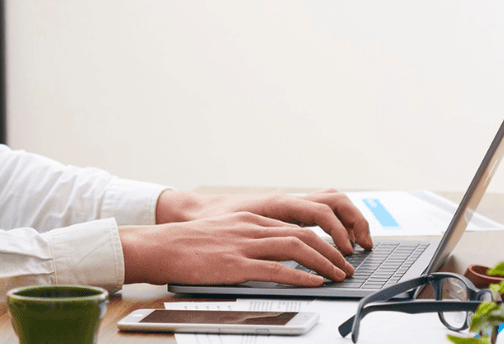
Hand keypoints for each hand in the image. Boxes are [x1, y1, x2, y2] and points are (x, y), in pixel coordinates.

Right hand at [119, 212, 354, 285]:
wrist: (158, 246)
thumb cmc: (184, 245)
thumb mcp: (222, 234)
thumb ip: (246, 240)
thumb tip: (268, 256)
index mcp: (249, 220)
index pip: (295, 227)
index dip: (322, 241)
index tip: (335, 254)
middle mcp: (251, 228)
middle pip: (304, 235)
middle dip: (331, 252)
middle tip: (345, 267)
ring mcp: (244, 245)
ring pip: (296, 248)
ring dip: (324, 263)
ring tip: (338, 275)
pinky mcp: (235, 264)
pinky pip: (276, 269)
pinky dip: (301, 275)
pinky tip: (314, 282)